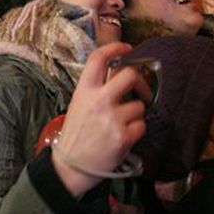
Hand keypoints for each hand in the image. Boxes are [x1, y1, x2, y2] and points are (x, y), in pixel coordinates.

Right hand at [52, 43, 148, 197]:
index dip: (116, 47)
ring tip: (121, 124)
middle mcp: (98, 100)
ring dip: (135, 114)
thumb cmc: (77, 133)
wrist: (72, 166)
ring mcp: (112, 118)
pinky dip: (137, 131)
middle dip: (140, 82)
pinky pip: (142, 125)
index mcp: (84, 90)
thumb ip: (97, 89)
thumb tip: (123, 75)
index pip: (99, 58)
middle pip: (130, 75)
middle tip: (141, 91)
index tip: (127, 48)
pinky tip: (123, 137)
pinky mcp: (123, 137)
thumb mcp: (79, 103)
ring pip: (139, 105)